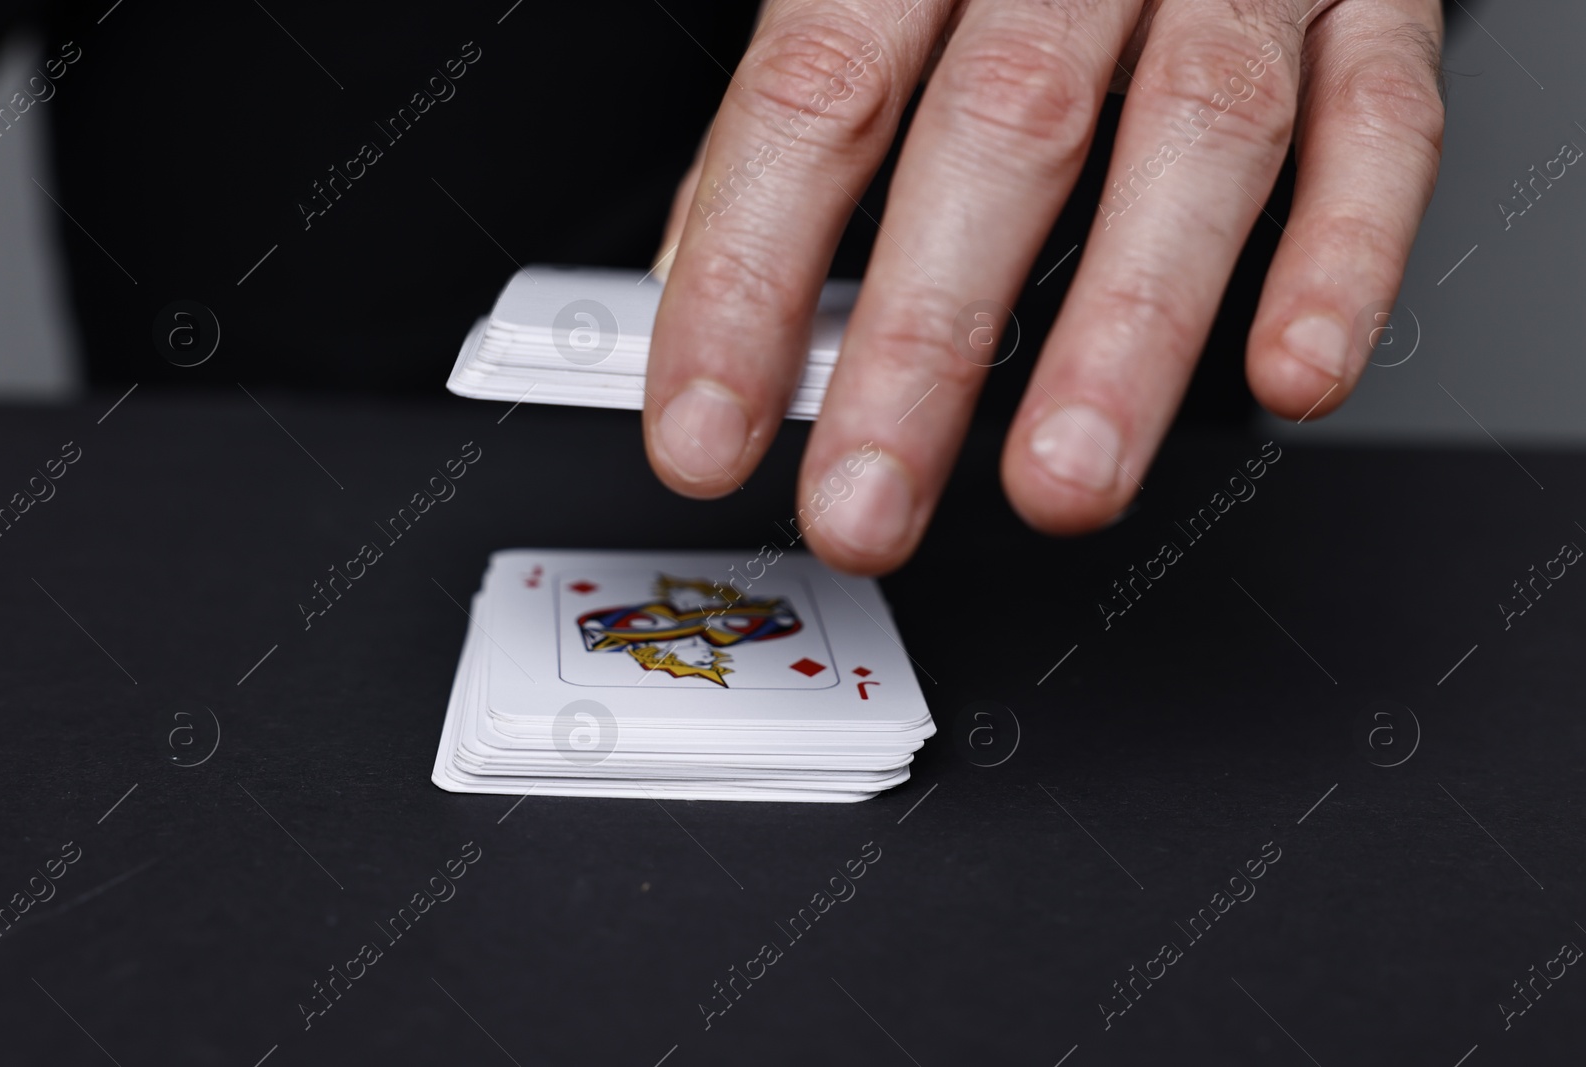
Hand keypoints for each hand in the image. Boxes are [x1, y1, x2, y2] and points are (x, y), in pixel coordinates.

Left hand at [642, 0, 1444, 573]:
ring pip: (1196, 135)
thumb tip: (706, 281)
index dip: (749, 275)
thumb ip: (807, 120)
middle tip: (869, 502)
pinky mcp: (1373, 1)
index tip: (706, 432)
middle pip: (997, 131)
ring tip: (1065, 478)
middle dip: (924, 344)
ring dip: (1128, 328)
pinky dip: (1342, 254)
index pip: (815, 99)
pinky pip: (1380, 122)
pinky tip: (1291, 373)